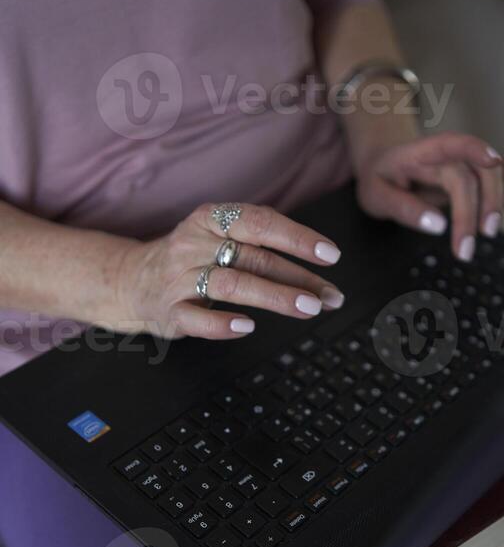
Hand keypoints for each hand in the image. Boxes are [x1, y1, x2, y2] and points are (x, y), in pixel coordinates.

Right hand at [113, 203, 344, 339]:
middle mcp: (195, 243)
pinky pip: (196, 318)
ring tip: (307, 308)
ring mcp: (179, 277)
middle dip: (297, 277)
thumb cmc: (191, 259)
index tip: (330, 255)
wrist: (130, 279)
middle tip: (328, 296)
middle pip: (254, 257)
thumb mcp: (219, 237)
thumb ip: (261, 246)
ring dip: (273, 296)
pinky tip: (247, 327)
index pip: (260, 222)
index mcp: (211, 219)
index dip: (297, 237)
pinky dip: (222, 323)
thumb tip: (317, 267)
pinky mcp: (169, 310)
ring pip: (232, 284)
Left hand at [355, 133, 503, 260]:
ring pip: (495, 171)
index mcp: (419, 154)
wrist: (386, 164)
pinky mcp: (475, 172)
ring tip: (489, 232)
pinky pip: (502, 172)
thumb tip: (438, 225)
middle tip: (476, 240)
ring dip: (498, 201)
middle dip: (483, 203)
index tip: (492, 161)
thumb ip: (403, 209)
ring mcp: (464, 161)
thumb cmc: (382, 180)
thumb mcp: (376, 197)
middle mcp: (447, 154)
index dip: (475, 148)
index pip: (451, 144)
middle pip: (476, 170)